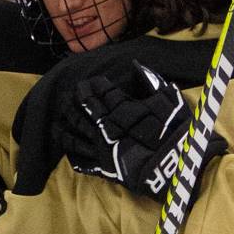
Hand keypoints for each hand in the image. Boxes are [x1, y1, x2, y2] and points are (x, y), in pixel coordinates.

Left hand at [59, 61, 227, 200]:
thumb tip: (136, 65)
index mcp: (121, 108)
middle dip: (75, 101)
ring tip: (59, 119)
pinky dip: (72, 154)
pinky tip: (67, 149)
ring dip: (66, 125)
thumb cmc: (175, 132)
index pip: (101, 93)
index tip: (88, 82)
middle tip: (68, 95)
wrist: (173, 168)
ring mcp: (101, 147)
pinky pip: (82, 160)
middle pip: (83, 110)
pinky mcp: (103, 167)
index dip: (93, 86)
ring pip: (76, 134)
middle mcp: (105, 125)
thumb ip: (151, 81)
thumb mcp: (169, 101)